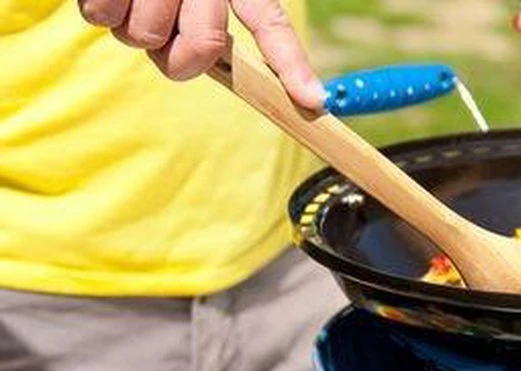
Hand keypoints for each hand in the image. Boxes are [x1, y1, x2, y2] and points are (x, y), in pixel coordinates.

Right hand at [77, 0, 325, 109]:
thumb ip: (211, 26)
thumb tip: (210, 66)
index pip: (271, 22)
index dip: (291, 65)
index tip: (312, 101)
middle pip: (203, 48)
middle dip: (183, 59)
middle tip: (168, 37)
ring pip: (144, 38)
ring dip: (132, 28)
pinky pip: (102, 17)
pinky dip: (101, 11)